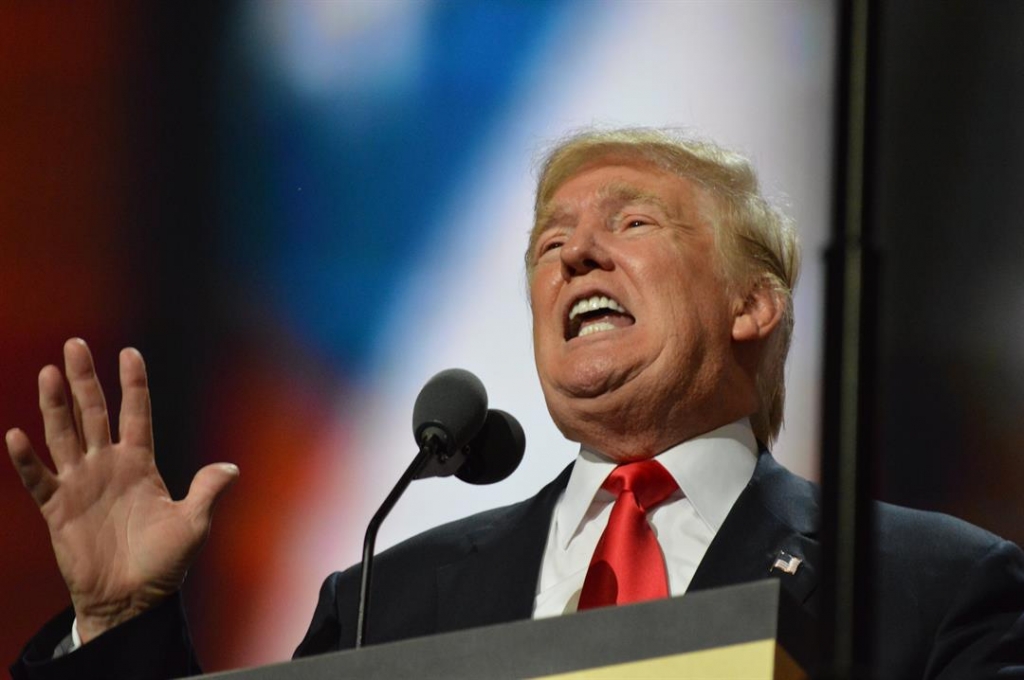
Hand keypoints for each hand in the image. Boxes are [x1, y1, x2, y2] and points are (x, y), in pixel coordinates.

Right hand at [6, 339, 238, 642]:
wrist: (132, 599)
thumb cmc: (164, 563)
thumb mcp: (193, 524)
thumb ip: (207, 491)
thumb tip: (233, 468)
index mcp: (141, 464)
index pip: (136, 413)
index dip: (133, 384)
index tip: (130, 351)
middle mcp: (108, 466)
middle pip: (94, 413)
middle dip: (85, 379)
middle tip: (75, 344)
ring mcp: (81, 484)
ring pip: (64, 435)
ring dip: (55, 405)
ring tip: (48, 373)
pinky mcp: (58, 509)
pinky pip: (39, 479)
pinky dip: (27, 459)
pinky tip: (16, 434)